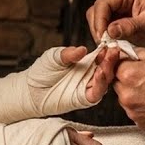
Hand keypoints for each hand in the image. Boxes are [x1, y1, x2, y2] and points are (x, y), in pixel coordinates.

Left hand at [0, 45, 114, 124]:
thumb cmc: (42, 71)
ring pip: (104, 81)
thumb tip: (83, 49)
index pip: (101, 56)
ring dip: (108, 71)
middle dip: (111, 60)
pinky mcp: (83, 99)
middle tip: (113, 51)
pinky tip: (99, 75)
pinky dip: (99, 85)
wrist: (30, 90)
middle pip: (106, 68)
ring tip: (106, 62)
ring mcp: (87, 87)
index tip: (111, 44)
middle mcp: (89, 75)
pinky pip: (95, 94)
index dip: (107, 51)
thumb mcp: (55, 57)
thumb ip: (69, 54)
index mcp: (85, 63)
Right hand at [85, 0, 144, 49]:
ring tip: (110, 48)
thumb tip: (110, 31)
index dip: (99, 22)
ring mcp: (117, 8)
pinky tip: (113, 48)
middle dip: (98, 29)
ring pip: (97, 20)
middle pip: (96, 11)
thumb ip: (131, 26)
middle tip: (105, 47)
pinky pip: (104, 28)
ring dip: (100, 34)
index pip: (102, 4)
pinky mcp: (118, 19)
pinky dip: (106, 38)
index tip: (103, 39)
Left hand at [114, 47, 144, 131]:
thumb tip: (125, 52)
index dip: (124, 62)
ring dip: (134, 93)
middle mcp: (127, 95)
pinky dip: (141, 106)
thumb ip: (137, 52)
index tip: (132, 63)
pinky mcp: (141, 123)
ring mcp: (134, 112)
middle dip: (127, 78)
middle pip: (117, 82)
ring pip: (125, 98)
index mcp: (130, 75)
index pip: (114, 65)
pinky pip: (134, 111)